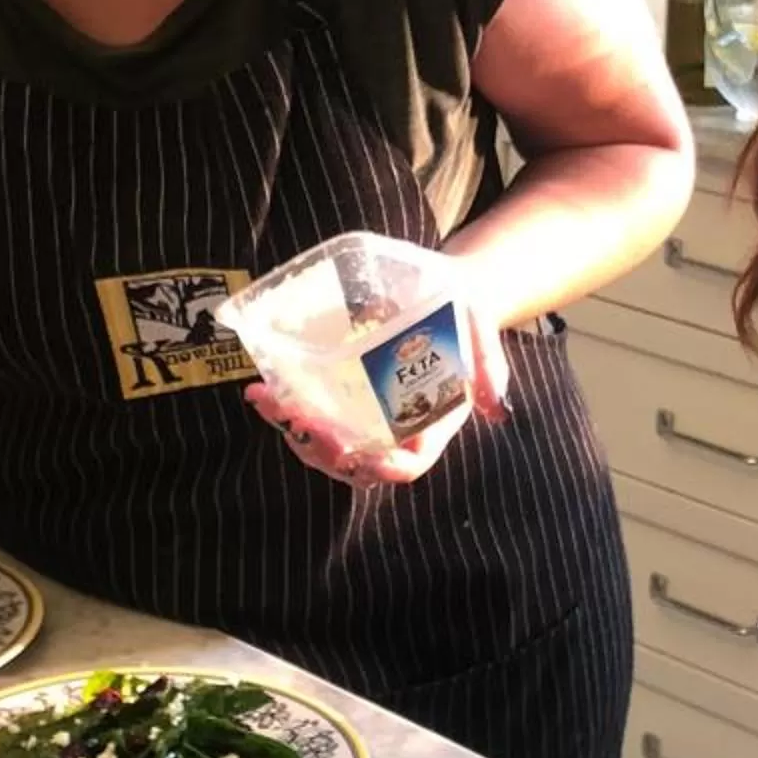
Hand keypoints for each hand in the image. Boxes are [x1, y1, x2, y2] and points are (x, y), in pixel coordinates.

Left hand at [244, 304, 510, 488]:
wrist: (445, 289)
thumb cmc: (465, 311)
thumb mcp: (479, 326)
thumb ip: (487, 364)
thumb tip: (495, 407)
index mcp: (431, 424)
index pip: (406, 464)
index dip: (380, 467)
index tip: (351, 453)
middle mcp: (395, 428)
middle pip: (355, 462)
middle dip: (321, 450)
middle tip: (295, 421)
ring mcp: (365, 414)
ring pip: (326, 445)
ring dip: (293, 432)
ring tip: (266, 402)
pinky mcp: (342, 393)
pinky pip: (312, 414)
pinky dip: (285, 409)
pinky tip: (262, 389)